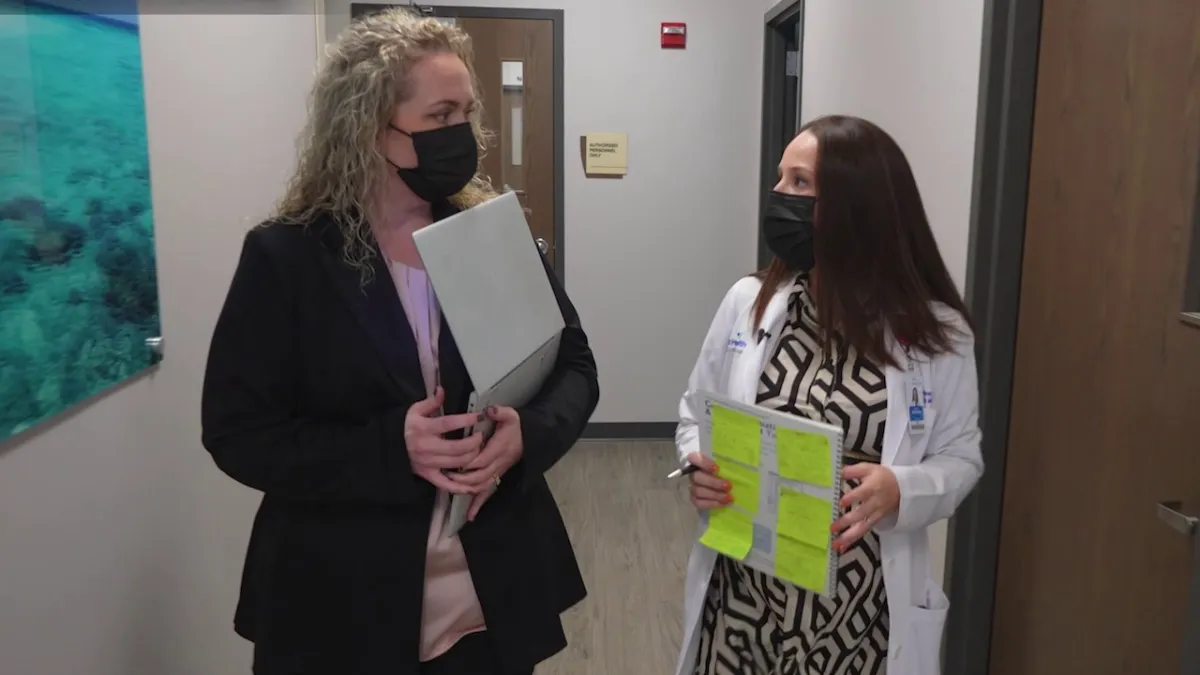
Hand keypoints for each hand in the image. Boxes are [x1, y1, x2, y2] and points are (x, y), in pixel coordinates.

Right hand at [404, 387, 483, 493]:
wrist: (391, 446)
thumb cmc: (407, 427)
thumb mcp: (415, 411)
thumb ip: (431, 402)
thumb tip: (442, 390)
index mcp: (423, 429)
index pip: (448, 423)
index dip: (466, 420)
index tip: (479, 416)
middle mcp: (426, 447)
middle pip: (457, 448)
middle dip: (474, 442)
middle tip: (481, 436)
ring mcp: (428, 463)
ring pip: (457, 463)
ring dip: (472, 457)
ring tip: (478, 449)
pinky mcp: (428, 475)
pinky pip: (446, 484)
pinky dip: (460, 486)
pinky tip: (472, 484)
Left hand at [450, 405, 524, 520]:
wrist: (527, 440)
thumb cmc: (515, 427)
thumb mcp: (511, 415)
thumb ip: (500, 412)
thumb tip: (490, 410)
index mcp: (500, 448)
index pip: (483, 458)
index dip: (469, 461)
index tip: (454, 460)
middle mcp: (499, 464)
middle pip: (480, 475)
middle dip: (463, 477)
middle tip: (446, 474)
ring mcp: (497, 473)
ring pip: (482, 486)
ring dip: (466, 488)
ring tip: (450, 485)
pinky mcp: (496, 478)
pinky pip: (487, 494)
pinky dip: (478, 505)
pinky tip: (470, 516)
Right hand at [686, 452, 731, 510]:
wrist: (724, 486)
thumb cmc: (726, 470)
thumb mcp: (727, 463)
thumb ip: (729, 463)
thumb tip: (744, 463)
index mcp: (698, 460)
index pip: (694, 458)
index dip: (704, 463)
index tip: (717, 469)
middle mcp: (693, 473)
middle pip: (697, 477)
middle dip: (714, 483)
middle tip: (729, 486)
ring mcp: (692, 486)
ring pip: (698, 491)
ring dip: (715, 495)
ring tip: (729, 497)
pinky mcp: (694, 498)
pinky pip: (699, 502)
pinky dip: (711, 504)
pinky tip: (722, 504)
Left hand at [831, 463, 899, 551]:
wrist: (903, 487)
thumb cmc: (882, 477)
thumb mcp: (869, 468)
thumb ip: (853, 470)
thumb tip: (839, 472)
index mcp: (873, 487)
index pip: (863, 493)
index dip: (853, 498)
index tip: (841, 503)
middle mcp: (875, 503)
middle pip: (861, 514)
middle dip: (847, 522)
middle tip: (833, 528)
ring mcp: (876, 514)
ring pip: (863, 527)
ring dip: (849, 537)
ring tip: (836, 545)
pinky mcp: (876, 521)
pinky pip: (865, 531)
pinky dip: (854, 540)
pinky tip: (843, 547)